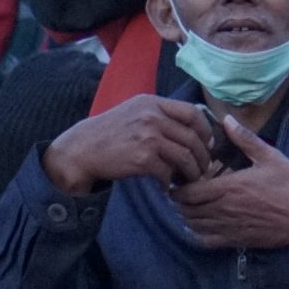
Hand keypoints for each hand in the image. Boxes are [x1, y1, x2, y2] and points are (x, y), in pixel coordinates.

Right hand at [43, 96, 216, 194]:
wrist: (81, 149)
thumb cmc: (110, 132)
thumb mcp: (135, 111)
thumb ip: (161, 115)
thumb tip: (194, 129)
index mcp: (152, 103)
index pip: (193, 112)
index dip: (206, 130)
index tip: (207, 143)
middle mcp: (152, 117)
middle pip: (193, 137)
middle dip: (202, 156)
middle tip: (202, 167)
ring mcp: (147, 137)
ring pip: (185, 156)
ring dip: (192, 172)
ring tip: (190, 179)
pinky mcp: (141, 158)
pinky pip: (167, 172)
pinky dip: (170, 182)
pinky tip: (167, 185)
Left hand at [171, 114, 288, 257]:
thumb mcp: (272, 157)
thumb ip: (246, 139)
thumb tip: (227, 119)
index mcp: (229, 187)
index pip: (188, 191)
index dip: (178, 186)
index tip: (181, 178)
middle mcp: (223, 209)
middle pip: (186, 208)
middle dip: (180, 199)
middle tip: (183, 190)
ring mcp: (228, 227)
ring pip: (192, 224)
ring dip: (186, 214)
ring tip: (190, 204)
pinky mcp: (236, 240)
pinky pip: (205, 240)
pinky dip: (196, 232)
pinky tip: (201, 223)